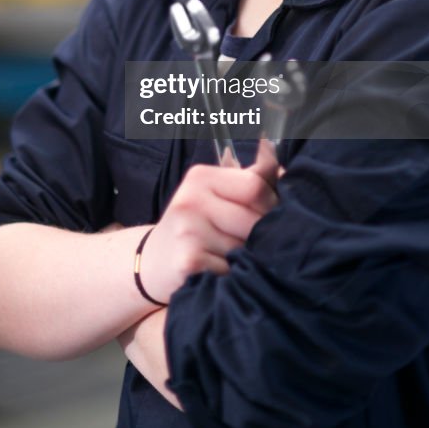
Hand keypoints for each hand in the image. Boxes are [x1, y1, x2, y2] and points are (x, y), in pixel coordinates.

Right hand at [139, 139, 278, 303]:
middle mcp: (191, 200)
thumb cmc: (193, 224)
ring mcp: (188, 231)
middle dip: (263, 233)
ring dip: (249, 256)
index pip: (255, 185)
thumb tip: (275, 153)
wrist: (153, 262)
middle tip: (250, 239)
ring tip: (232, 255)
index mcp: (200, 177)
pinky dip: (233, 274)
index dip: (273, 201)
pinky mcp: (189, 262)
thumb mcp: (214, 193)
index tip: (270, 210)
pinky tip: (219, 270)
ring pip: (247, 247)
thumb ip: (249, 178)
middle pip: (255, 218)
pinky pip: (233, 269)